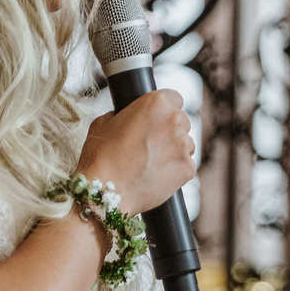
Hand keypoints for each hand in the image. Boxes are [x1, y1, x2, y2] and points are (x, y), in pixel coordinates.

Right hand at [78, 88, 197, 213]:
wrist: (105, 191)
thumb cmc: (101, 157)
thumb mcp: (104, 122)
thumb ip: (123, 114)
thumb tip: (129, 117)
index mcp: (156, 103)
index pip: (174, 98)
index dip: (164, 109)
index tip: (158, 119)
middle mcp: (174, 120)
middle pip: (182, 121)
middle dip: (170, 131)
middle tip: (151, 145)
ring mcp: (184, 145)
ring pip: (186, 144)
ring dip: (174, 150)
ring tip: (151, 163)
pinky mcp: (188, 168)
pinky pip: (187, 165)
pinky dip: (175, 170)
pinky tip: (157, 176)